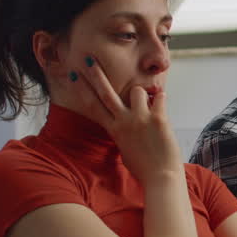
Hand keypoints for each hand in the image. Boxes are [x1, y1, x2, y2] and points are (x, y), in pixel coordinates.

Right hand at [73, 56, 179, 183]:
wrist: (161, 177)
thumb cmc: (143, 168)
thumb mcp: (125, 151)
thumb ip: (122, 135)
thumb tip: (122, 127)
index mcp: (113, 130)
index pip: (93, 106)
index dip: (82, 89)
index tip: (74, 75)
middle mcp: (124, 122)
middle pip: (106, 92)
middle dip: (96, 74)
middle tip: (89, 58)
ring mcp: (140, 119)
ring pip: (136, 90)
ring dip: (142, 93)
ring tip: (147, 103)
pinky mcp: (158, 119)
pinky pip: (159, 97)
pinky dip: (161, 97)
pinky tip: (162, 100)